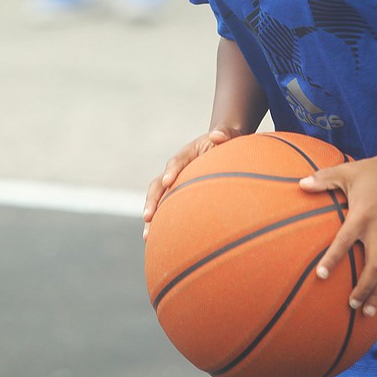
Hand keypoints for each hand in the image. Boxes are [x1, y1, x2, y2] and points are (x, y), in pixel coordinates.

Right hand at [143, 126, 241, 240]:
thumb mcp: (229, 135)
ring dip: (152, 216)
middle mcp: (176, 169)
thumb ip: (225, 133)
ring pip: (158, 199)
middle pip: (159, 184)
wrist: (222, 147)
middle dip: (153, 200)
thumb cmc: (228, 142)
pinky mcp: (178, 196)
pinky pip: (167, 209)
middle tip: (148, 216)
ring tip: (147, 237)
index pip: (177, 161)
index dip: (172, 170)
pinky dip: (162, 224)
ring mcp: (175, 183)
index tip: (168, 181)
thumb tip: (217, 135)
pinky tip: (159, 243)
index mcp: (188, 153)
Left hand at [299, 154, 376, 315]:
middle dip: (364, 288)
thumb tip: (300, 184)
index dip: (332, 258)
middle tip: (351, 305)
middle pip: (374, 266)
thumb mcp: (346, 172)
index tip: (320, 275)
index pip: (345, 240)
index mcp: (362, 215)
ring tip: (367, 312)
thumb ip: (323, 179)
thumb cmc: (371, 171)